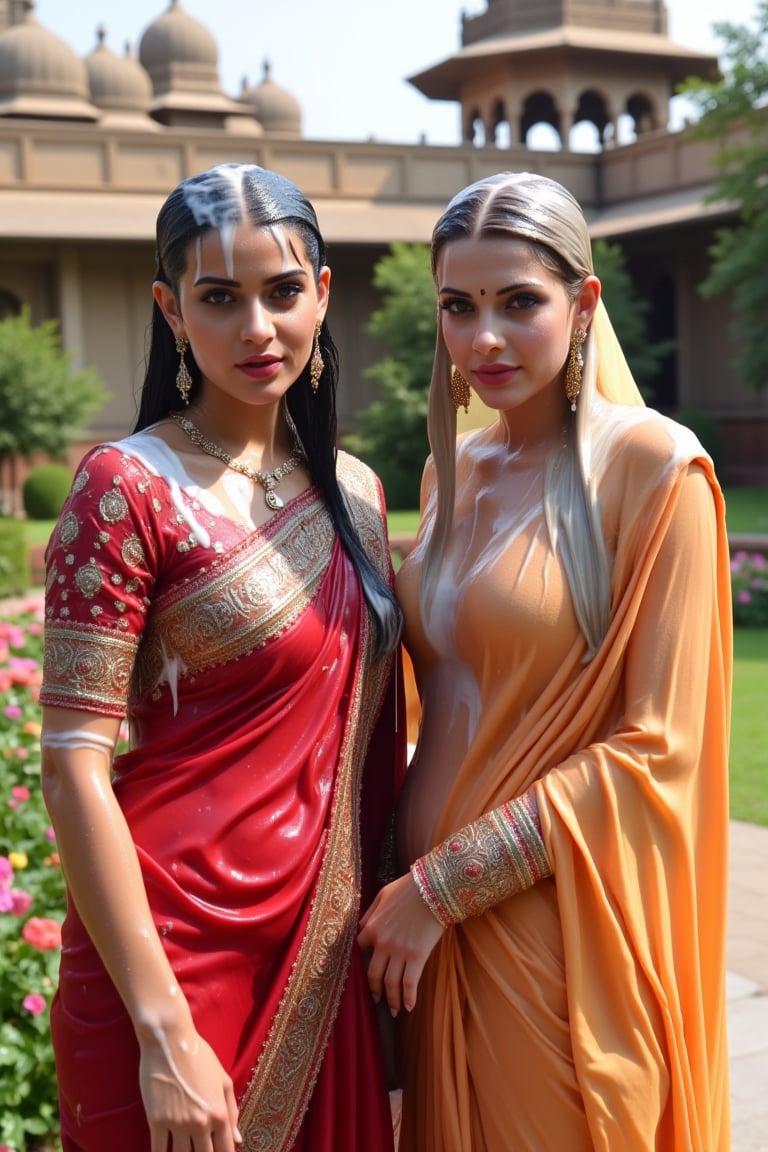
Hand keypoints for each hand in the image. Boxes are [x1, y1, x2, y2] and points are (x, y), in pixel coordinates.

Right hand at [138, 1022, 241, 1151]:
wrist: (170, 1040)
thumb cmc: (199, 1056)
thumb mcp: (223, 1079)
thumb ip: (232, 1111)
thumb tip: (237, 1140)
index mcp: (219, 1113)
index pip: (226, 1150)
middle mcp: (200, 1123)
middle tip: (199, 1149)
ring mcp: (177, 1123)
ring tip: (184, 1149)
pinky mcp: (156, 1120)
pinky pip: (158, 1150)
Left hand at [357, 872, 444, 1015]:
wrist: (433, 888)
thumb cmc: (409, 888)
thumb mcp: (383, 895)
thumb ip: (370, 913)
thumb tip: (362, 927)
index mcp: (372, 927)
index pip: (360, 949)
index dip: (364, 958)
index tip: (369, 966)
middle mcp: (382, 943)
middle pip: (373, 974)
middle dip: (374, 989)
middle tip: (377, 999)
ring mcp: (399, 951)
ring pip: (390, 983)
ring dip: (391, 999)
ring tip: (393, 1010)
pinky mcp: (417, 956)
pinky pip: (409, 983)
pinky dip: (408, 998)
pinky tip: (409, 1007)